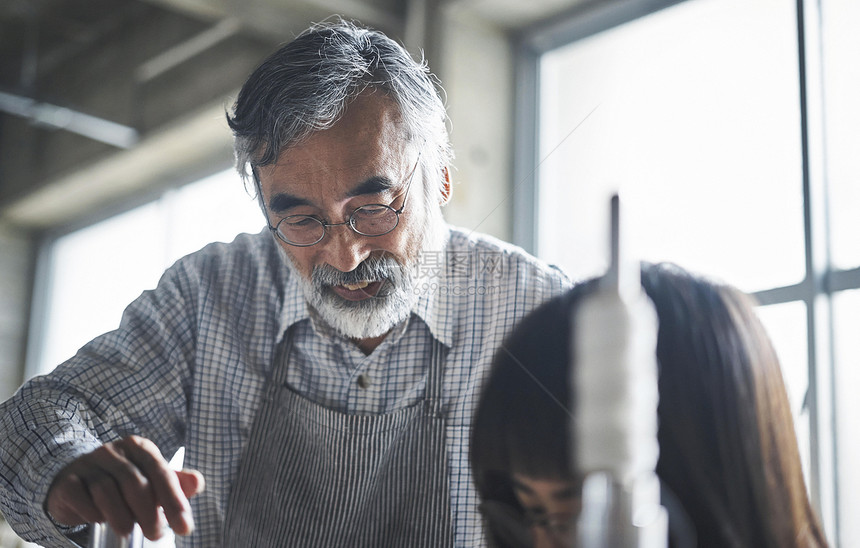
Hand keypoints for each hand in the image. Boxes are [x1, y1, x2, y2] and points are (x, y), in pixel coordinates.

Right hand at [45, 436, 204, 540]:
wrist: (75, 481)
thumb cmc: (121, 482)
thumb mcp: (150, 480)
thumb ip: (175, 483)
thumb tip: (197, 482)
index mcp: (139, 448)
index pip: (161, 472)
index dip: (175, 501)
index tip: (185, 527)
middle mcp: (113, 451)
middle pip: (134, 481)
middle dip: (149, 512)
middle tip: (156, 534)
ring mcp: (88, 464)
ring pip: (106, 488)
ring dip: (120, 515)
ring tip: (128, 531)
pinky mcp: (67, 481)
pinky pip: (79, 495)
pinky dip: (91, 511)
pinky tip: (100, 521)